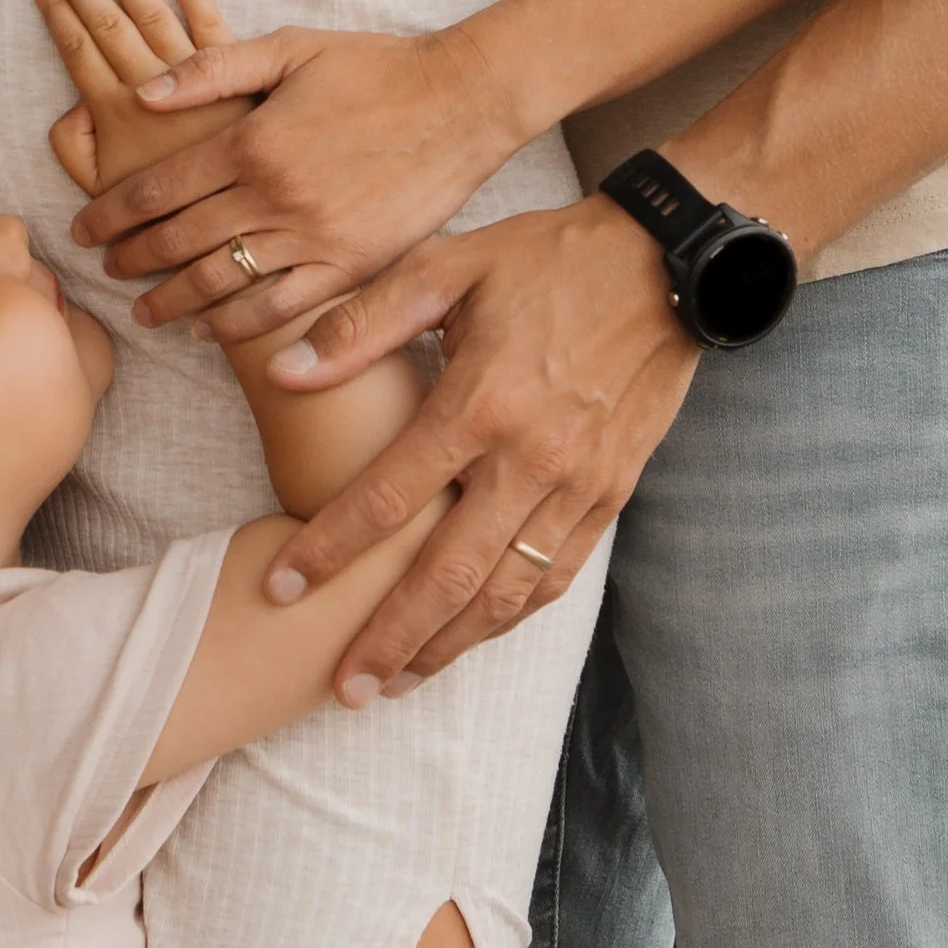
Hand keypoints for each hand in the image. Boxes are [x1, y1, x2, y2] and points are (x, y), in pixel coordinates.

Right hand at [30, 0, 250, 197]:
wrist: (229, 229)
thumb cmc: (162, 214)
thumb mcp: (100, 193)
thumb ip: (73, 149)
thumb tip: (74, 106)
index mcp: (115, 112)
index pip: (77, 48)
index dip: (56, 11)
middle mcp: (153, 87)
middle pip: (107, 23)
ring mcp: (196, 80)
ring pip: (153, 16)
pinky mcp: (237, 80)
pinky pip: (212, 27)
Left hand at [67, 23, 524, 341]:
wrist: (463, 101)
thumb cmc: (376, 67)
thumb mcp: (290, 48)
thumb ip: (211, 68)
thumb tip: (141, 90)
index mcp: (252, 139)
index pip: (157, 187)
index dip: (111, 212)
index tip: (82, 229)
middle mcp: (275, 195)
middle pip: (178, 239)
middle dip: (131, 259)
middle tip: (103, 270)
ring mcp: (313, 236)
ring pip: (220, 282)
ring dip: (172, 301)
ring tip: (143, 311)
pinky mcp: (350, 266)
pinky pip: (279, 307)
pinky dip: (235, 325)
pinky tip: (207, 330)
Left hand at [259, 196, 702, 689]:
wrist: (668, 265)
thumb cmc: (547, 260)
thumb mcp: (449, 266)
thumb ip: (363, 324)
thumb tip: (286, 372)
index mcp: (480, 400)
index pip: (386, 496)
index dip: (328, 549)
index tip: (280, 587)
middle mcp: (530, 457)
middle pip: (446, 573)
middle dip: (388, 637)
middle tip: (342, 688)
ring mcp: (577, 485)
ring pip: (504, 593)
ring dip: (447, 646)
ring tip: (395, 684)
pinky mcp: (612, 496)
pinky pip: (555, 577)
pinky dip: (509, 619)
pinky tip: (468, 641)